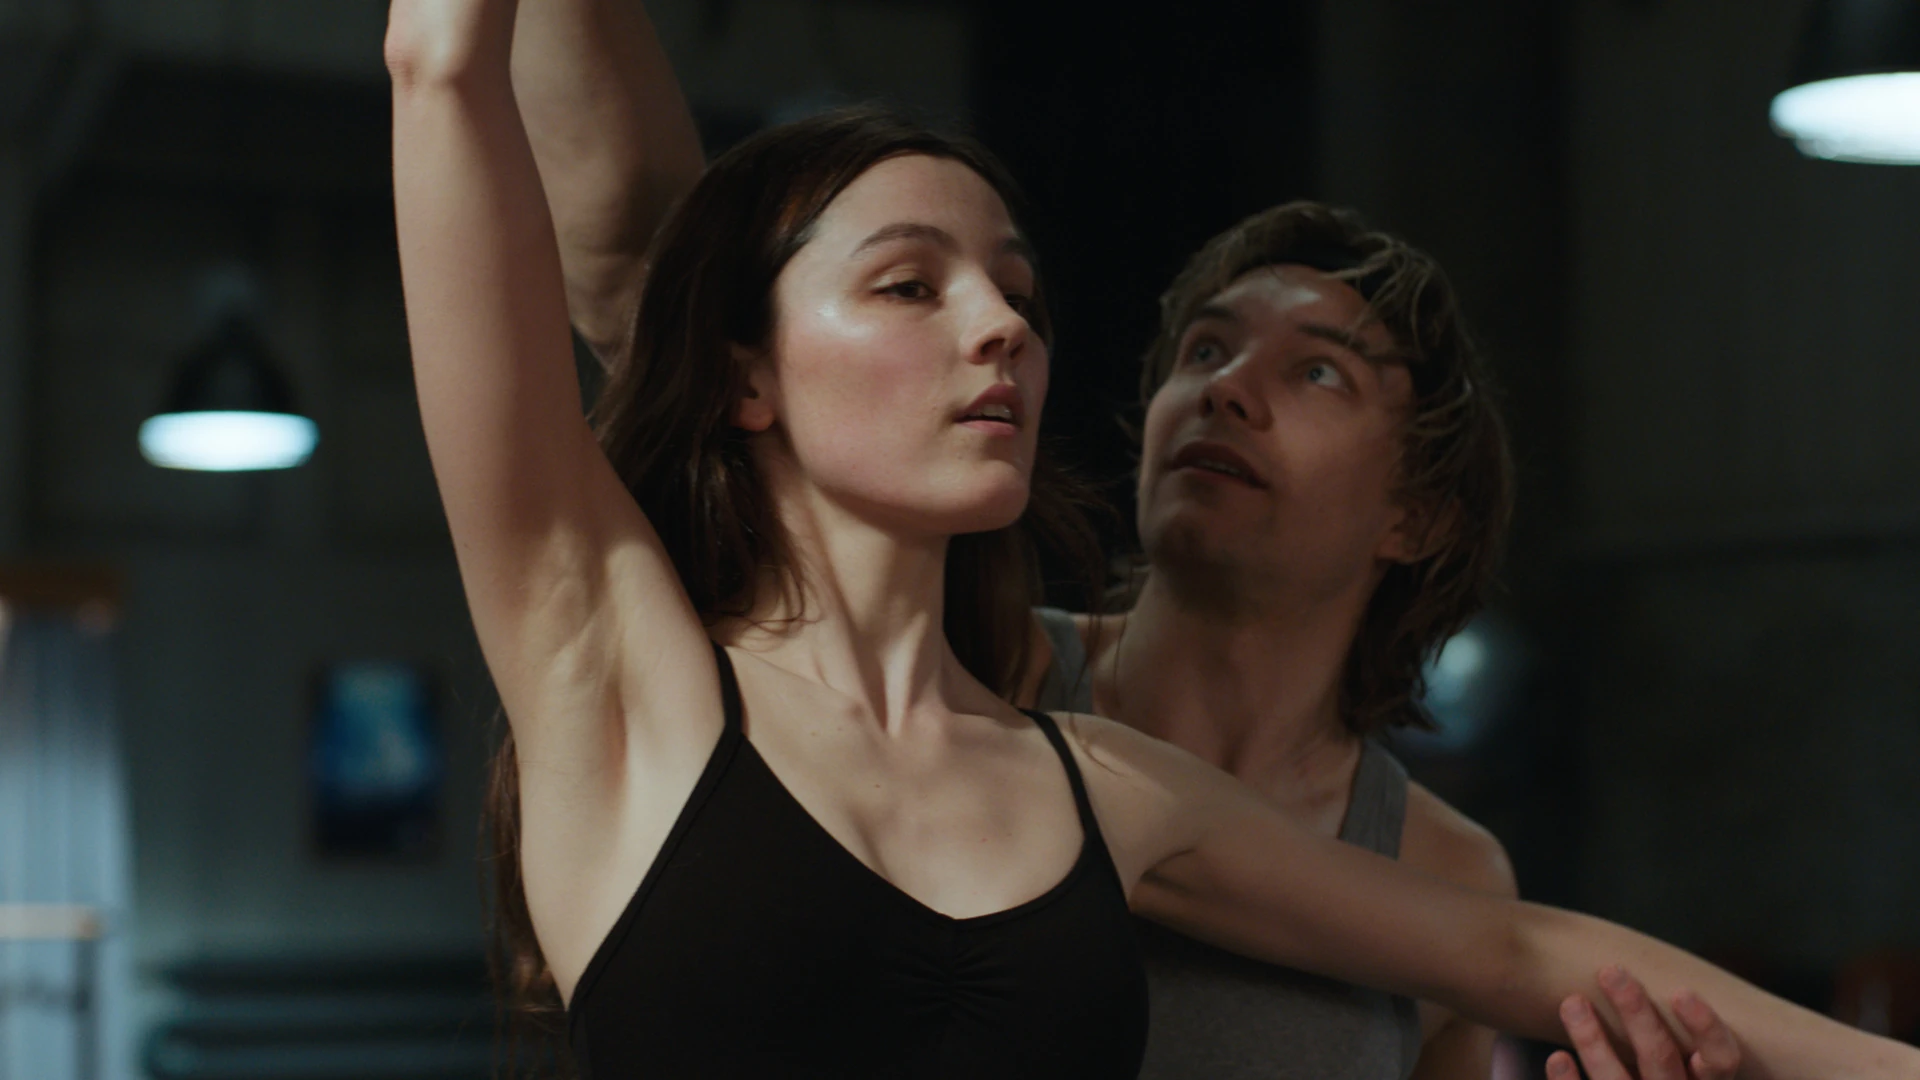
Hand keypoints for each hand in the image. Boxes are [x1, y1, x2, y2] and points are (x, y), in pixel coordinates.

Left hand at [1547, 966, 1742, 1079]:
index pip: (1722, 1060)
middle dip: (1636, 1014)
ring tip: (1572, 1003)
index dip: (1706, 1028)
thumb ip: (1670, 1029)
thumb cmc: (1661, 1073)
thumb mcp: (1681, 1060)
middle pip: (1661, 1059)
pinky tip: (1557, 1057)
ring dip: (1593, 1041)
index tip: (1680, 991)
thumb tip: (1635, 971)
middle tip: (1610, 971)